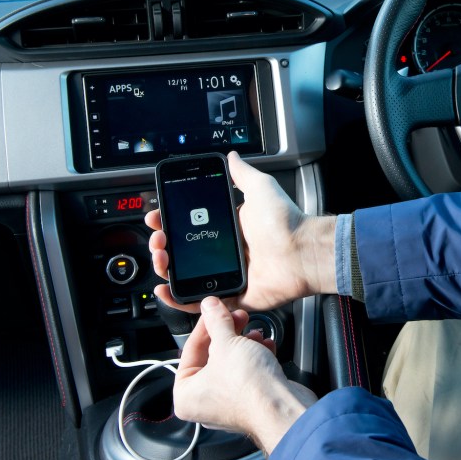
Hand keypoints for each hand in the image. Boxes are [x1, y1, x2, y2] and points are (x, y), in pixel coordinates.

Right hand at [146, 151, 337, 313]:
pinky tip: (165, 290)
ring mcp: (228, 276)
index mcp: (230, 229)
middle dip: (163, 245)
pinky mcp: (232, 296)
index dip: (170, 222)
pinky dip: (178, 300)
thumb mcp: (261, 189)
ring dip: (166, 269)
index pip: (191, 227)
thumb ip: (243, 174)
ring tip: (160, 259)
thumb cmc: (286, 222)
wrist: (303, 251)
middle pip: (183, 253)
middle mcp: (227, 253)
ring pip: (186, 277)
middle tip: (158, 239)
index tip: (157, 217)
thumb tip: (232, 156)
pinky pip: (201, 303)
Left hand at [174, 297, 316, 453]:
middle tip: (237, 317)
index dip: (206, 324)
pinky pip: (247, 374)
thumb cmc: (249, 388)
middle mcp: (204, 404)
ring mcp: (228, 404)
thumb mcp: (227, 343)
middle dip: (229, 333)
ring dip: (245, 344)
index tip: (214, 309)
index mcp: (186, 395)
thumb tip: (209, 307)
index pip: (190, 349)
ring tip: (254, 333)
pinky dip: (256, 358)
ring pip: (232, 364)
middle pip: (212, 356)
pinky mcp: (250, 402)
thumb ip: (216, 321)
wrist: (282, 407)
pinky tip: (264, 346)